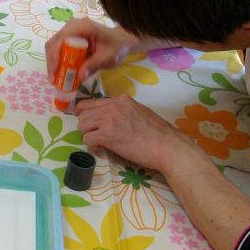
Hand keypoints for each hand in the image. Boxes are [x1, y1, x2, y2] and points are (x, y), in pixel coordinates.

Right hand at [45, 18, 138, 81]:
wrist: (122, 42)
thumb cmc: (117, 47)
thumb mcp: (108, 57)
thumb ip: (94, 65)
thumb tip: (79, 76)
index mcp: (84, 27)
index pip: (62, 38)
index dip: (55, 55)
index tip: (55, 71)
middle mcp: (74, 25)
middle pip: (54, 42)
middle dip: (51, 61)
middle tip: (53, 78)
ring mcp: (71, 30)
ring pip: (54, 45)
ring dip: (52, 62)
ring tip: (54, 78)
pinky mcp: (70, 36)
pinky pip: (59, 47)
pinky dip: (57, 60)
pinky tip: (59, 72)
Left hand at [75, 95, 195, 171]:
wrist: (167, 146)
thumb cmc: (158, 133)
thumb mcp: (139, 112)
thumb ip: (123, 112)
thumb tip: (109, 119)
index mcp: (121, 100)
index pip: (91, 102)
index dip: (84, 113)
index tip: (85, 121)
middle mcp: (113, 106)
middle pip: (83, 114)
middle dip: (86, 126)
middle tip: (95, 136)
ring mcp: (109, 119)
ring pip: (82, 125)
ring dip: (88, 136)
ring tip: (99, 143)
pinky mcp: (107, 135)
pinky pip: (87, 139)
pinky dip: (92, 147)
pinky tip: (102, 150)